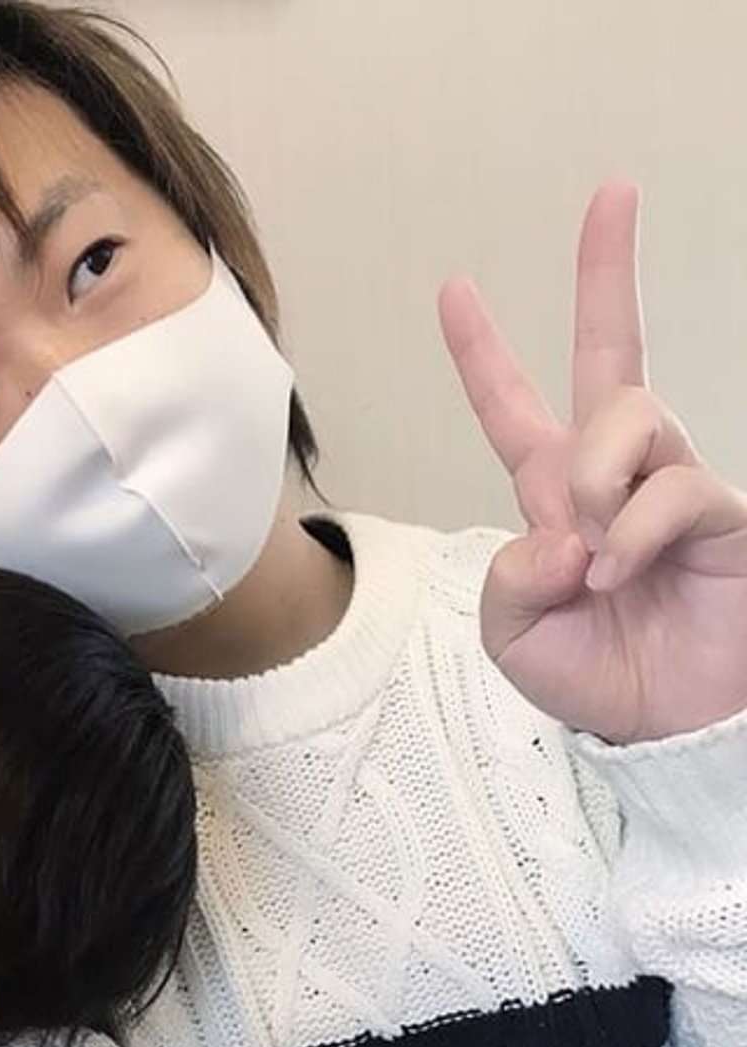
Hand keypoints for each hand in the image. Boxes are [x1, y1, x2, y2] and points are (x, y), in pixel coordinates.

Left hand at [440, 181, 746, 742]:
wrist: (661, 728)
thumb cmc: (590, 675)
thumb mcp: (514, 634)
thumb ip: (512, 578)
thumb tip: (563, 530)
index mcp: (553, 495)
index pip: (514, 410)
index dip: (482, 353)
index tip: (452, 289)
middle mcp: (614, 476)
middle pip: (613, 355)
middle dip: (607, 273)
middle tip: (612, 192)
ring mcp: (673, 487)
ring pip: (632, 418)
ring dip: (597, 477)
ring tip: (593, 556)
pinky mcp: (723, 514)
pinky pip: (675, 486)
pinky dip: (636, 530)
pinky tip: (621, 571)